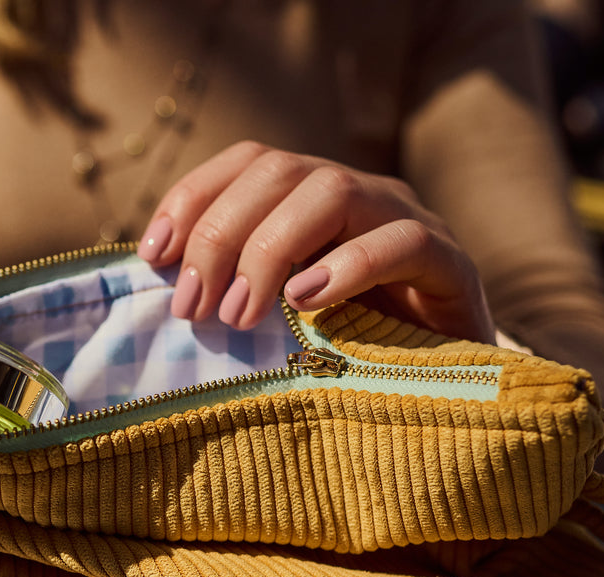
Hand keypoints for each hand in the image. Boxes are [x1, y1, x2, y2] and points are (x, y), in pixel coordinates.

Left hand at [135, 141, 493, 343]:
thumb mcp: (277, 320)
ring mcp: (407, 219)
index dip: (193, 197)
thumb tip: (158, 288)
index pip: (246, 162)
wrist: (447, 388)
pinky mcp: (450, 262)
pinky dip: (347, 267)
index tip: (153, 256)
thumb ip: (230, 293)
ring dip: (272, 249)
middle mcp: (358, 194)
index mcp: (311, 198)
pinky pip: (401, 241)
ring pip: (333, 191)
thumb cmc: (348, 355)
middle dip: (222, 235)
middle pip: (279, 171)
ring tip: (241, 314)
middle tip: (195, 307)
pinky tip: (307, 302)